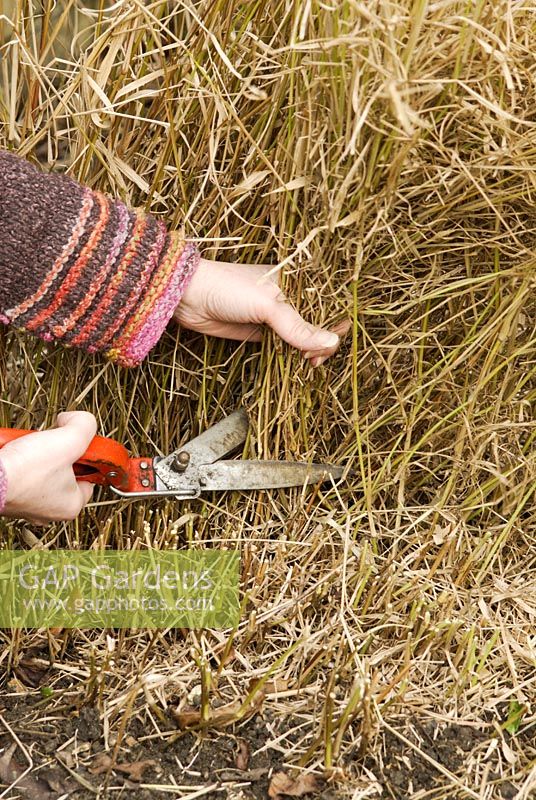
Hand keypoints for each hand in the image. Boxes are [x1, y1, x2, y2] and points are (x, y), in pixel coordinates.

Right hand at [0, 411, 96, 523]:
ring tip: (30, 445)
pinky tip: (14, 450)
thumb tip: (78, 420)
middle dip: (58, 451)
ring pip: (40, 469)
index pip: (90, 478)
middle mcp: (48, 510)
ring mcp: (25, 503)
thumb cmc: (25, 469)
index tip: (80, 442)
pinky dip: (18, 456)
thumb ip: (85, 425)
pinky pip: (19, 470)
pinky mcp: (8, 494)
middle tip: (51, 442)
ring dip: (36, 451)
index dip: (87, 456)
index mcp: (70, 505)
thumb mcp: (70, 439)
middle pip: (64, 471)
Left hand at [174, 257, 349, 365]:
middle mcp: (288, 298)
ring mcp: (274, 317)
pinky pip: (283, 346)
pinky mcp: (260, 332)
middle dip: (321, 343)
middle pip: (316, 324)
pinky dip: (291, 356)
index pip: (327, 304)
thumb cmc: (228, 288)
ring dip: (307, 352)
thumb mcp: (267, 305)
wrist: (188, 296)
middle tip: (313, 358)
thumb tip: (332, 342)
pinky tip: (298, 365)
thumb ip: (297, 326)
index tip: (331, 343)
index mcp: (295, 281)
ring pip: (301, 338)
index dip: (334, 325)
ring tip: (308, 364)